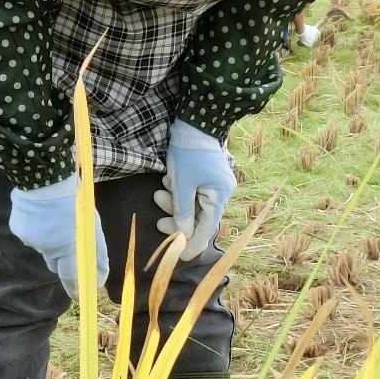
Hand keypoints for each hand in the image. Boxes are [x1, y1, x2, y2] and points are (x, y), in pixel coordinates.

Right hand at [9, 177, 107, 296]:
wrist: (44, 177)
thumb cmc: (75, 200)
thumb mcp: (92, 225)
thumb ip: (97, 253)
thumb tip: (100, 278)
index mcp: (66, 246)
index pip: (71, 277)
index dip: (76, 289)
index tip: (80, 296)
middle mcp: (46, 248)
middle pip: (56, 264)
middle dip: (64, 259)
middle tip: (70, 241)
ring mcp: (30, 240)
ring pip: (43, 248)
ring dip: (51, 239)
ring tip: (55, 218)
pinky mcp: (18, 230)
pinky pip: (31, 236)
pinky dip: (37, 229)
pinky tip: (41, 214)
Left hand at [155, 119, 236, 259]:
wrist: (193, 121)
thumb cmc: (189, 153)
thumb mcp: (182, 185)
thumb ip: (183, 212)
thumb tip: (183, 236)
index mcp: (219, 196)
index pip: (206, 229)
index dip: (193, 243)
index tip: (180, 257)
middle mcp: (221, 192)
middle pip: (198, 217)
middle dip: (176, 218)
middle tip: (159, 222)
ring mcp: (214, 184)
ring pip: (192, 203)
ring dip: (174, 202)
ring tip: (159, 192)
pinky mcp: (205, 175)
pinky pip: (192, 191)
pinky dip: (178, 191)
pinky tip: (168, 181)